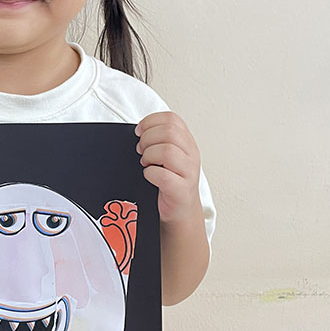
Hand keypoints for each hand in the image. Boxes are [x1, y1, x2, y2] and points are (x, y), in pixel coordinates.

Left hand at [134, 111, 201, 225]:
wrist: (181, 211)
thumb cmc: (170, 182)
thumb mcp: (168, 156)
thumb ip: (158, 141)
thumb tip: (138, 131)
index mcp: (187, 142)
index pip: (172, 119)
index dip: (151, 121)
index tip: (139, 132)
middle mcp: (191, 154)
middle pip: (169, 132)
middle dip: (147, 139)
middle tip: (141, 150)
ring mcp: (189, 172)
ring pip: (167, 151)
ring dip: (149, 155)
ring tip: (146, 163)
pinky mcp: (182, 190)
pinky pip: (163, 175)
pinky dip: (150, 174)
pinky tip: (149, 176)